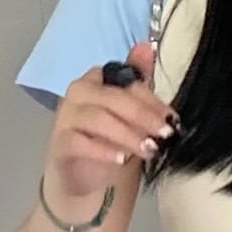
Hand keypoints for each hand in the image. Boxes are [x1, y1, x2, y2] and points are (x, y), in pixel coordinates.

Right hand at [47, 41, 178, 207]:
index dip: (150, 99)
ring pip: (97, 118)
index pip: (124, 82)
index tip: (171, 118)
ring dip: (127, 134)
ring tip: (148, 150)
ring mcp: (66, 118)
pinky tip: (121, 159)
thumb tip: (146, 48)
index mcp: (96, 82)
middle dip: (142, 115)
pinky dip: (103, 150)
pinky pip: (79, 142)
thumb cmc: (107, 146)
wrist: (83, 184)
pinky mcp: (60, 144)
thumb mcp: (130, 119)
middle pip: (112, 97)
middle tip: (164, 134)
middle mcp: (78, 94)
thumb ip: (137, 86)